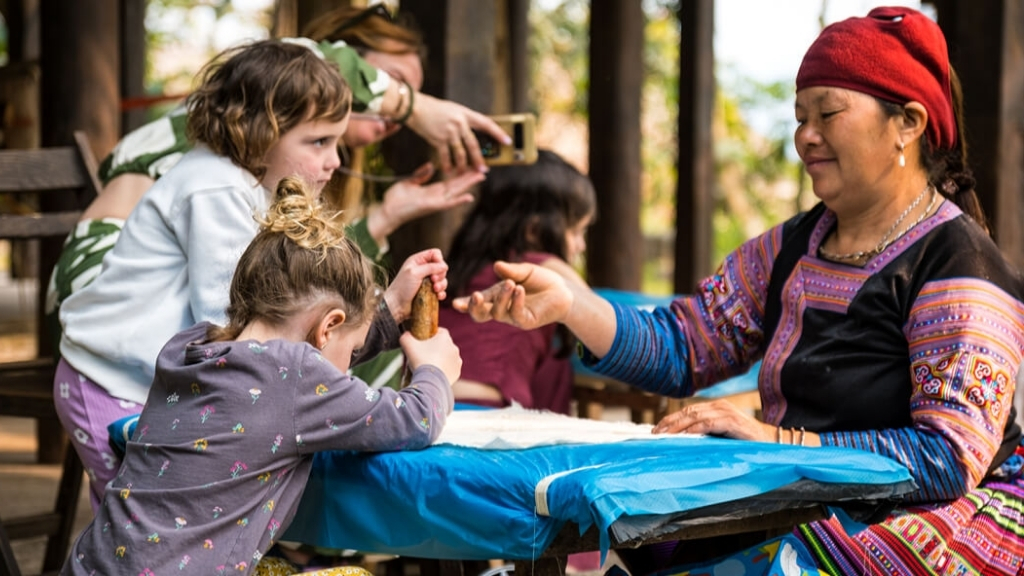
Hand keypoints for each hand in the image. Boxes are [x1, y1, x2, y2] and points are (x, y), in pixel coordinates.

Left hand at [366, 163, 483, 241]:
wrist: (387, 211)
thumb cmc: (395, 199)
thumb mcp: (409, 183)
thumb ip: (421, 175)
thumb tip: (431, 166)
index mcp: (431, 190)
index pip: (450, 180)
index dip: (462, 174)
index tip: (471, 166)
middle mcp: (436, 196)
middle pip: (457, 185)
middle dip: (469, 177)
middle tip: (482, 169)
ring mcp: (435, 202)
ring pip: (456, 192)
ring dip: (468, 185)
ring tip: (481, 177)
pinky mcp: (431, 206)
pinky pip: (447, 203)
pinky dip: (459, 200)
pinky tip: (470, 197)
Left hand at [384, 248, 447, 323]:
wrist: (396, 305)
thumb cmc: (402, 287)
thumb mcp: (415, 273)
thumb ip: (430, 267)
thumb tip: (444, 266)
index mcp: (418, 261)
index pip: (435, 254)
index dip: (439, 260)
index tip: (437, 269)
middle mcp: (423, 269)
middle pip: (441, 267)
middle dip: (440, 274)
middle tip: (433, 280)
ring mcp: (427, 281)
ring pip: (442, 279)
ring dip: (442, 284)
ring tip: (435, 289)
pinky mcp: (429, 292)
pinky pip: (441, 290)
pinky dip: (441, 293)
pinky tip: (438, 296)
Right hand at [400, 327, 461, 384]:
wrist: (431, 381)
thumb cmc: (420, 360)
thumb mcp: (408, 344)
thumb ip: (406, 336)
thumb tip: (406, 334)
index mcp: (445, 338)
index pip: (440, 331)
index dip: (431, 335)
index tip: (424, 340)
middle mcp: (454, 347)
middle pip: (444, 344)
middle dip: (436, 348)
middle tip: (424, 354)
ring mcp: (457, 360)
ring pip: (448, 356)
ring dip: (441, 359)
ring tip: (430, 365)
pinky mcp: (457, 372)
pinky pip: (450, 368)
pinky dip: (444, 369)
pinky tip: (435, 373)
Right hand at [405, 92, 510, 173]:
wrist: (414, 107)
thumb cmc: (433, 108)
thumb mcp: (453, 109)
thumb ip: (464, 121)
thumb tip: (473, 133)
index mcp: (465, 114)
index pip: (486, 124)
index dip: (498, 133)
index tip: (507, 141)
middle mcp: (459, 123)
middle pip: (473, 144)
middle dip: (479, 159)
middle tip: (484, 169)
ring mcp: (449, 132)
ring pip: (460, 153)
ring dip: (464, 166)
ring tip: (466, 173)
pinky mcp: (438, 139)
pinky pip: (446, 156)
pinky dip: (447, 165)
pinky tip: (449, 171)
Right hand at [451, 261, 572, 329]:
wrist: (563, 291)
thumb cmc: (541, 281)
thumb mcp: (525, 271)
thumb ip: (511, 270)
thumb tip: (496, 266)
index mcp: (496, 296)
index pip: (478, 302)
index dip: (465, 304)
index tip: (455, 303)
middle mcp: (501, 308)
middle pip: (480, 315)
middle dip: (474, 307)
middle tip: (476, 295)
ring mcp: (513, 316)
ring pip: (498, 313)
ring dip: (502, 298)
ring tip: (511, 283)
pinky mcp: (526, 321)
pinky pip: (516, 314)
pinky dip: (515, 302)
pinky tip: (519, 290)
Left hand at [652, 399, 774, 441]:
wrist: (772, 442)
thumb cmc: (746, 441)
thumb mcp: (722, 436)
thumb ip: (706, 434)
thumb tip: (682, 441)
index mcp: (715, 408)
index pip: (687, 411)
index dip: (671, 419)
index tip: (657, 429)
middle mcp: (719, 406)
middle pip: (688, 411)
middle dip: (670, 422)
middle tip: (655, 433)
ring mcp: (726, 411)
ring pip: (695, 416)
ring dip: (678, 426)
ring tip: (665, 435)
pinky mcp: (732, 421)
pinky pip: (708, 424)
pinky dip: (694, 429)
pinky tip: (684, 436)